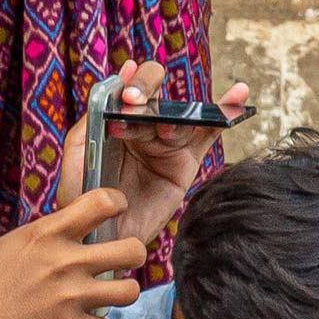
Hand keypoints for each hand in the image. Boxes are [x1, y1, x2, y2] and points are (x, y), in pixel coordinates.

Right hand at [0, 190, 145, 318]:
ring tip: (105, 296)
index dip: (117, 204)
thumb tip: (71, 230)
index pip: (104, 201)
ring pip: (129, 291)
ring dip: (120, 294)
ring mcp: (70, 297)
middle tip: (119, 261)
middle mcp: (64, 262)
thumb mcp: (10, 246)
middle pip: (133, 249)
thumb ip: (45, 237)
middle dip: (132, 255)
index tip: (114, 211)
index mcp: (46, 233)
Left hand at [55, 63, 248, 247]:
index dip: (131, 85)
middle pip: (155, 94)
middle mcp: (142, 127)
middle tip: (137, 105)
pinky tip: (239, 92)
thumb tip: (115, 81)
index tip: (127, 97)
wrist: (101, 237)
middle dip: (148, 93)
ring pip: (178, 116)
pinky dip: (225, 112)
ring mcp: (166, 144)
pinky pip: (208, 134)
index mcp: (115, 119)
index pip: (129, 89)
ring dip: (173, 118)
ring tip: (163, 132)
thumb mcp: (78, 152)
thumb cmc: (83, 197)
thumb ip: (91, 117)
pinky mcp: (185, 163)